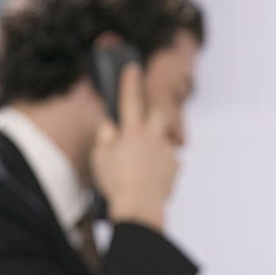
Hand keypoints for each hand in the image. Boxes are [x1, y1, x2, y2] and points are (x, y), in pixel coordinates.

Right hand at [90, 63, 177, 230]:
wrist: (140, 207)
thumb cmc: (116, 183)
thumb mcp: (99, 159)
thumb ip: (104, 138)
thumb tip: (109, 127)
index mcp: (132, 132)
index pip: (130, 100)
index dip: (130, 82)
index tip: (133, 67)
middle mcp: (152, 136)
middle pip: (157, 115)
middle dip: (151, 117)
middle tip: (139, 131)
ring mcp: (166, 150)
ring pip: (162, 141)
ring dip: (154, 148)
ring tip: (140, 169)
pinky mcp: (176, 166)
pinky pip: (169, 162)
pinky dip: (161, 167)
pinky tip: (149, 180)